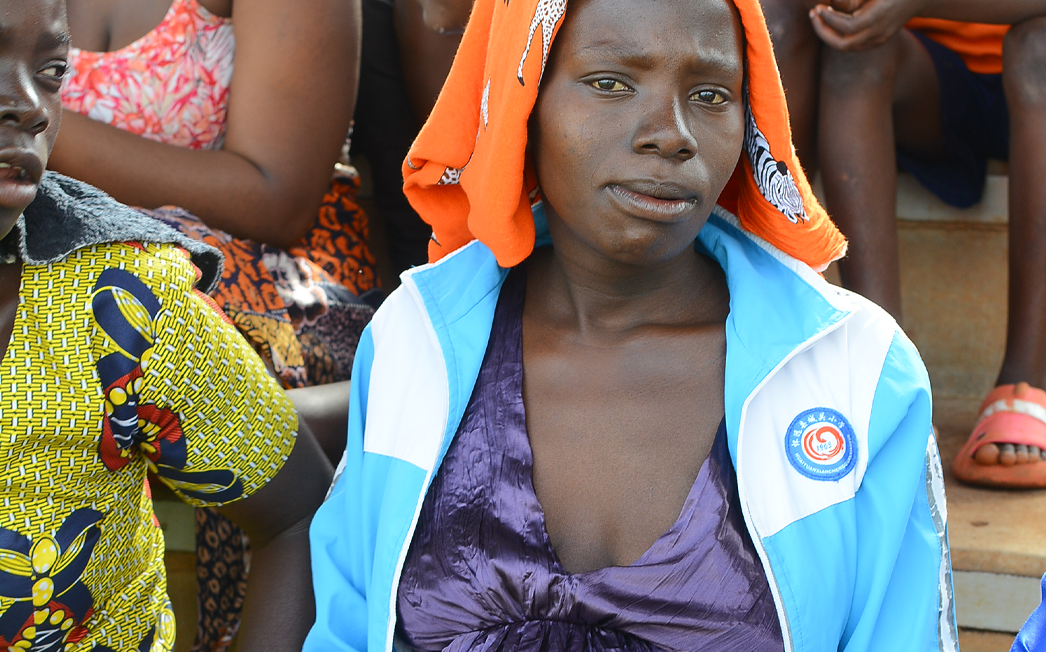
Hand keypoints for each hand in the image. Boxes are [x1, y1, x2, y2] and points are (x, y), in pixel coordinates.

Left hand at [810, 0, 926, 49]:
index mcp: (879, 16)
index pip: (847, 26)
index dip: (829, 18)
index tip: (818, 7)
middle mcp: (878, 32)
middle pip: (842, 44)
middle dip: (823, 31)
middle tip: (813, 14)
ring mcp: (878, 39)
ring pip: (845, 46)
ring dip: (828, 34)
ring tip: (818, 16)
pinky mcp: (877, 41)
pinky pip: (852, 44)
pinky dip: (837, 35)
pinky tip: (830, 21)